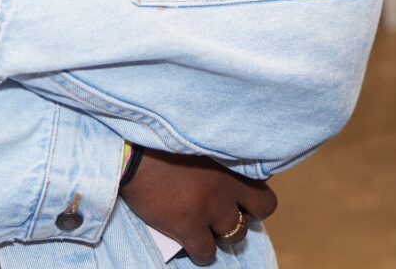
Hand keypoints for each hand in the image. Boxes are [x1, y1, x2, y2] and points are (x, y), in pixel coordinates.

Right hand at [121, 148, 277, 264]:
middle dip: (249, 212)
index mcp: (232, 160)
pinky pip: (207, 251)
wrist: (131, 152)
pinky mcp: (189, 226)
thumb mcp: (199, 141)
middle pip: (262, 208)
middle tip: (230, 212)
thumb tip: (224, 173)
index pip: (264, 181)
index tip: (239, 193)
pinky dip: (203, 253)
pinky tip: (194, 247)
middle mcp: (228, 185)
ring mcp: (211, 207)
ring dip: (224, 233)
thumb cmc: (159, 141)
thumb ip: (218, 157)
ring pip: (235, 234)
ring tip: (210, 230)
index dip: (253, 191)